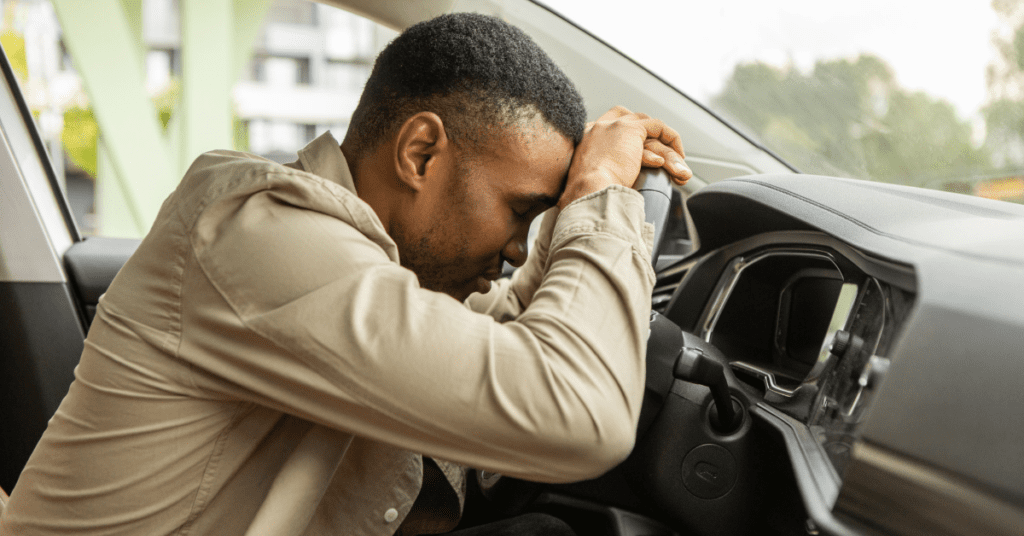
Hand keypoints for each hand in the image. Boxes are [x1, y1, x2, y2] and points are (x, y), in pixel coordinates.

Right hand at [558, 106, 691, 208]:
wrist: (588, 193)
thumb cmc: (589, 197)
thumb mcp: (591, 181)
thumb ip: (603, 173)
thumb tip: (619, 180)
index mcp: (584, 141)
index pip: (607, 128)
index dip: (626, 137)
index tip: (639, 153)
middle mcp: (596, 128)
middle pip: (628, 120)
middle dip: (646, 132)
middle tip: (659, 152)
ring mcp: (613, 126)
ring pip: (647, 129)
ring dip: (664, 146)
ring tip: (677, 166)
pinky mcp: (630, 130)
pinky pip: (658, 126)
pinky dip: (671, 138)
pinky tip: (679, 156)